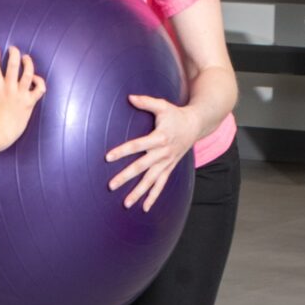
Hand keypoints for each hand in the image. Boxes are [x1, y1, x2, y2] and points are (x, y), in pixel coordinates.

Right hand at [0, 45, 45, 161]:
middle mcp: (9, 88)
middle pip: (13, 65)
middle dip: (13, 53)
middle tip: (13, 49)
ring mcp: (21, 95)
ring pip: (28, 73)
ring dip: (28, 62)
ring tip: (26, 58)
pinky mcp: (29, 102)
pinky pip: (39, 89)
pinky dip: (39, 81)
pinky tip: (35, 78)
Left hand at [106, 95, 201, 209]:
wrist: (196, 125)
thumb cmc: (176, 114)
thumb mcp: (163, 105)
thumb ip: (146, 102)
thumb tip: (129, 97)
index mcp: (160, 137)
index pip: (137, 145)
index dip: (122, 151)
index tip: (108, 157)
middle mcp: (163, 153)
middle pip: (142, 167)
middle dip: (126, 177)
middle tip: (111, 185)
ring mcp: (167, 162)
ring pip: (151, 181)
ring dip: (139, 193)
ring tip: (126, 204)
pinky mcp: (170, 168)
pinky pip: (161, 185)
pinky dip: (154, 196)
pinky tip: (144, 207)